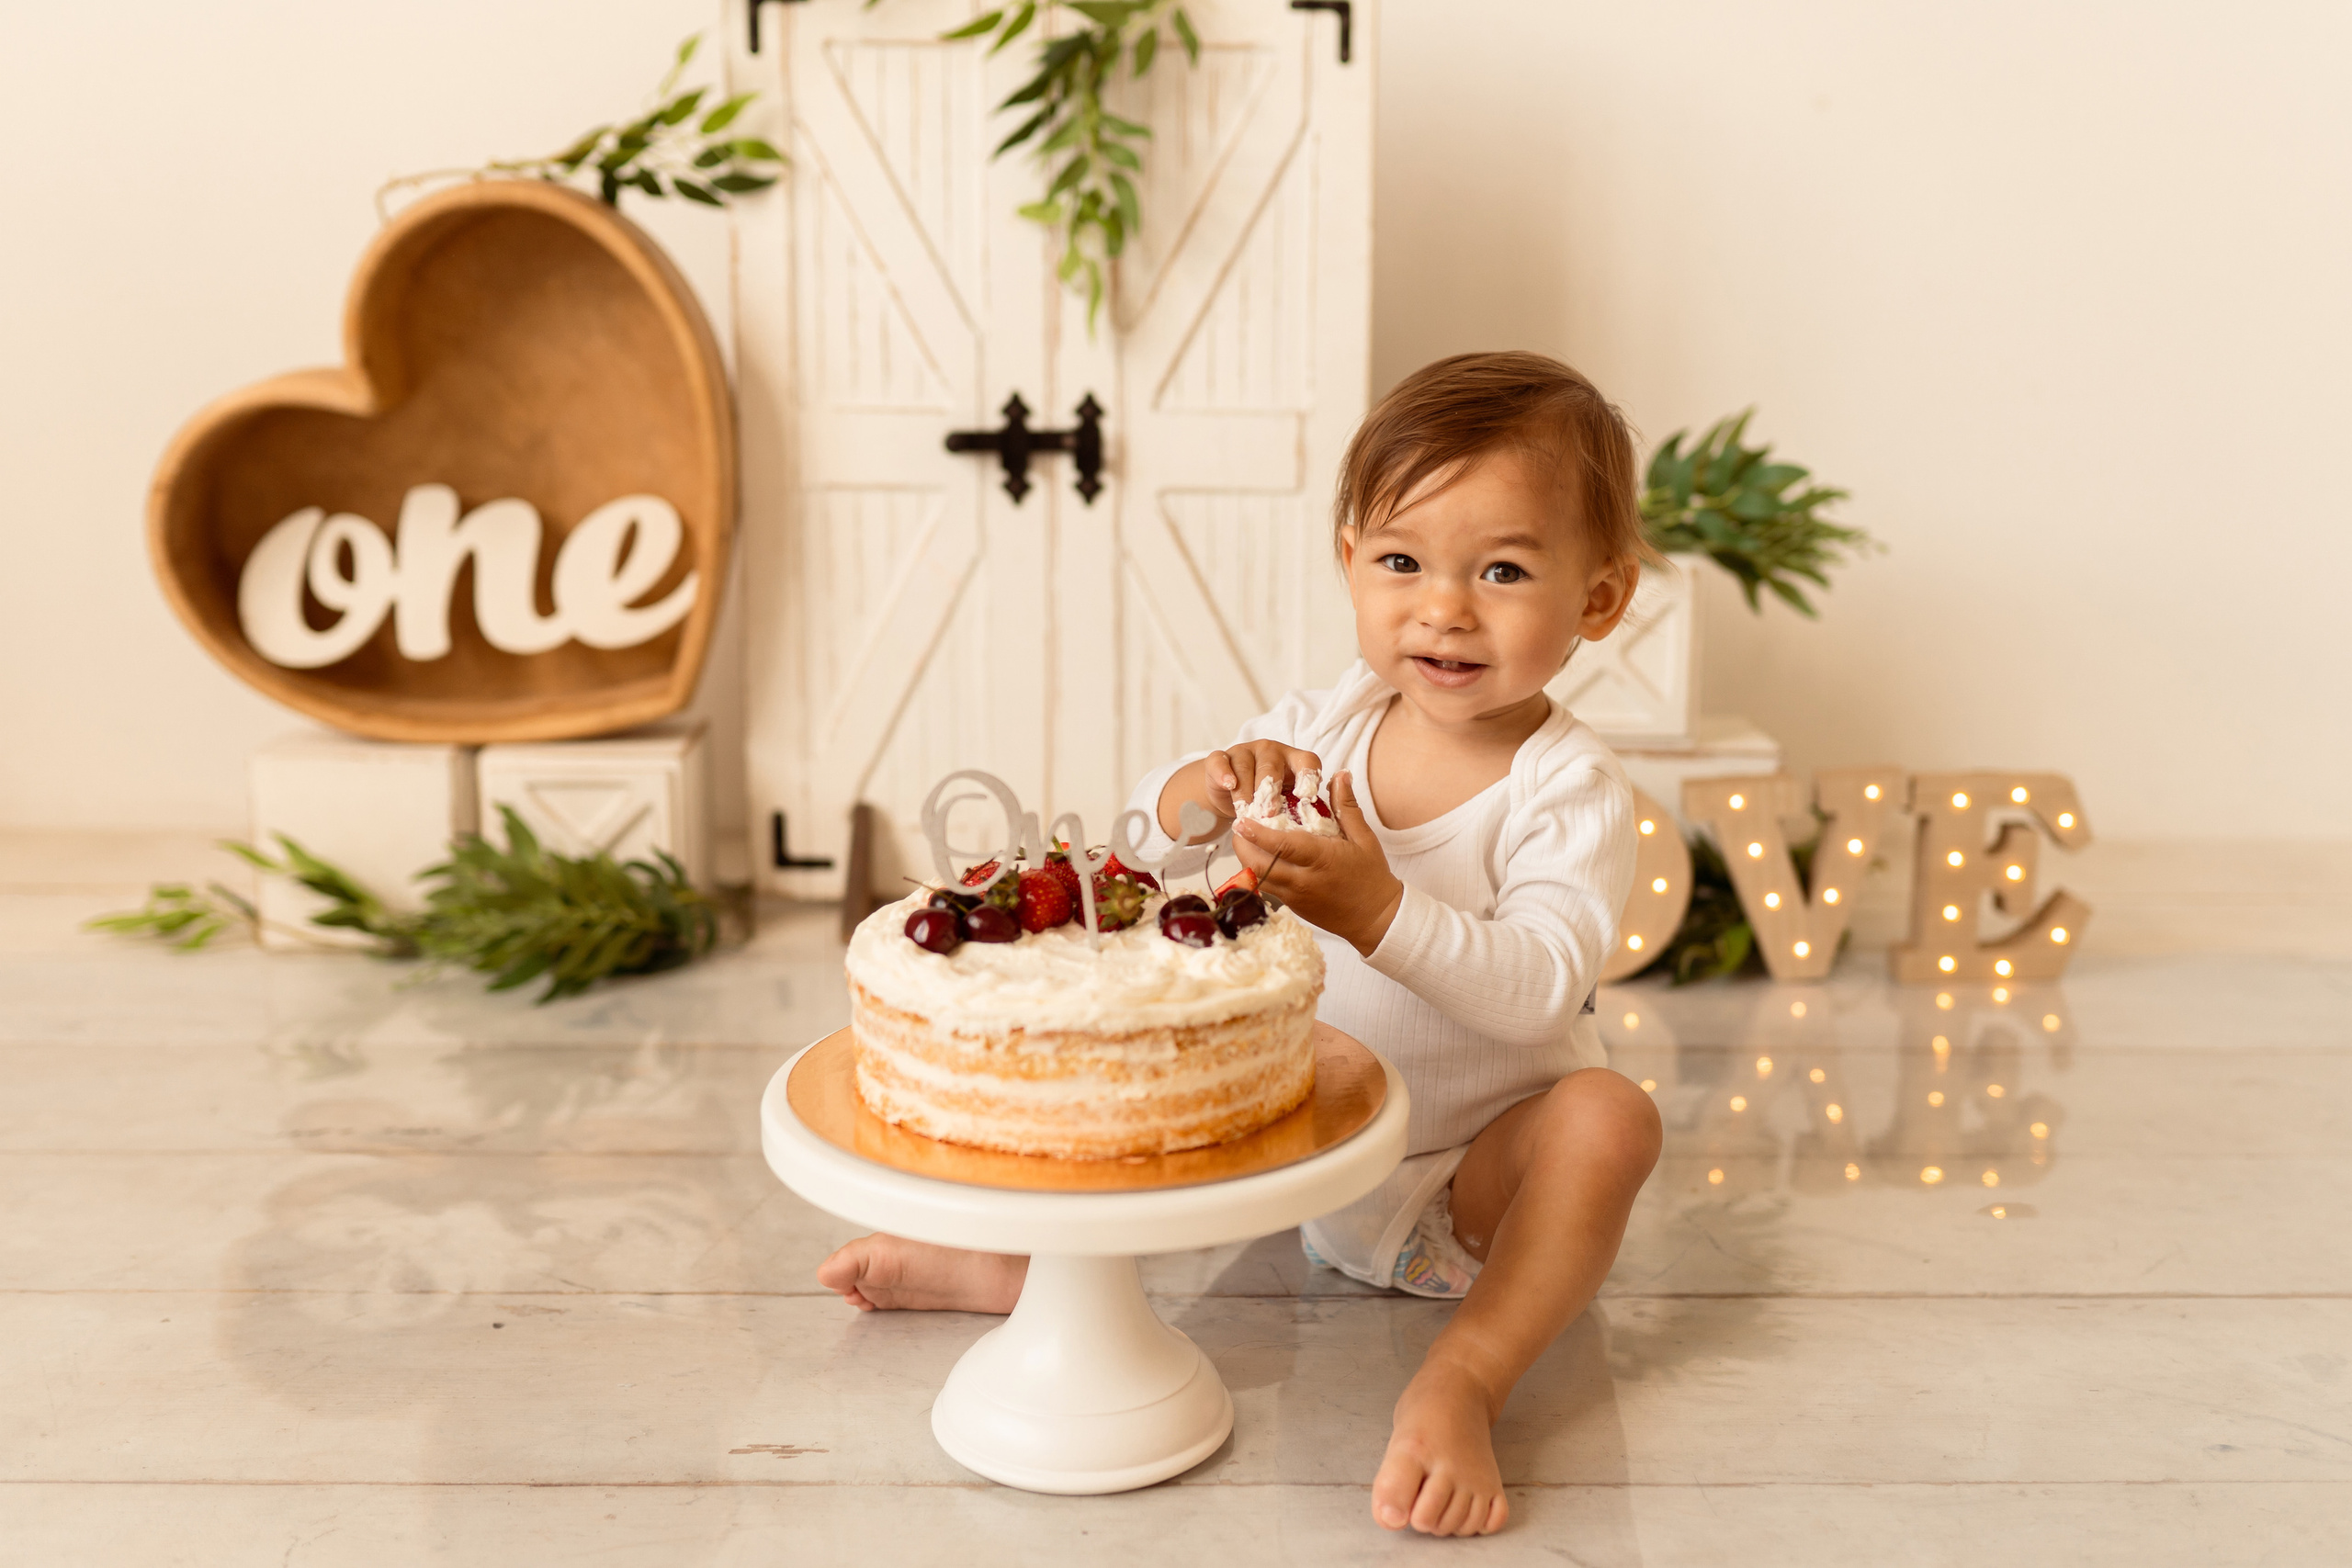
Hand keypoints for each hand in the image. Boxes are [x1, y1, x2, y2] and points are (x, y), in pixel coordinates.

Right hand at [1160, 741, 1323, 839]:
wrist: (1229, 793)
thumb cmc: (1267, 801)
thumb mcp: (1287, 805)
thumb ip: (1298, 811)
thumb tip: (1313, 836)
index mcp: (1294, 760)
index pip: (1307, 762)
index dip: (1308, 777)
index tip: (1306, 797)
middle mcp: (1271, 751)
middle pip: (1272, 765)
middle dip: (1271, 790)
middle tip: (1270, 813)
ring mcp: (1245, 752)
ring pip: (1246, 766)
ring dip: (1247, 790)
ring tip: (1247, 811)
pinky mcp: (1221, 758)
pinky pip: (1221, 762)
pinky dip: (1224, 773)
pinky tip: (1229, 785)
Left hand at [1230, 770, 1404, 956]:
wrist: (1375, 919)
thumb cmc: (1371, 876)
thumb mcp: (1364, 838)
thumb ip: (1346, 806)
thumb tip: (1340, 775)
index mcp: (1321, 860)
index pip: (1282, 846)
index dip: (1258, 833)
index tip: (1242, 820)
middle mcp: (1303, 881)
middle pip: (1260, 865)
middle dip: (1243, 845)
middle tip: (1240, 825)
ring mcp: (1295, 897)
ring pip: (1259, 878)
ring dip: (1248, 858)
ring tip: (1247, 839)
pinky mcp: (1293, 907)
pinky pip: (1268, 887)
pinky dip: (1260, 871)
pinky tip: (1263, 856)